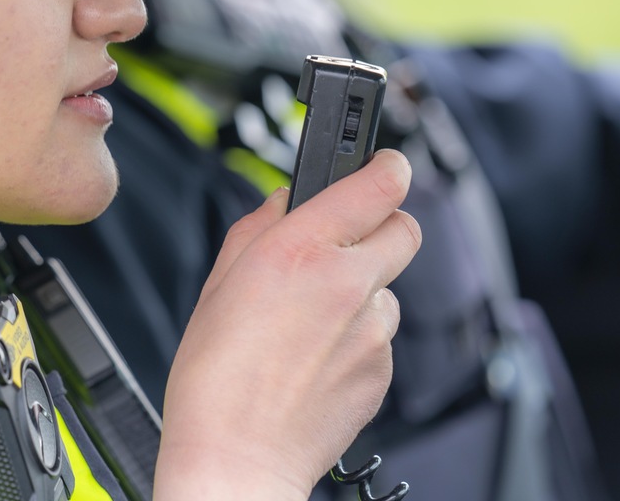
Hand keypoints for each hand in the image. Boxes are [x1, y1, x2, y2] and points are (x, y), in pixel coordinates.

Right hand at [154, 150, 419, 499]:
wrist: (236, 456)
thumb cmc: (215, 378)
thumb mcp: (219, 281)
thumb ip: (258, 227)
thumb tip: (285, 202)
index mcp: (300, 249)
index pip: (379, 182)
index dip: (387, 165)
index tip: (383, 163)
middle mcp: (346, 283)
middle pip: (404, 227)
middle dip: (381, 225)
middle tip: (345, 242)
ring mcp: (372, 330)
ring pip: (389, 287)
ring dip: (362, 290)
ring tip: (312, 321)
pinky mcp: (384, 369)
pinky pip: (381, 335)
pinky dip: (358, 337)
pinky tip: (316, 357)